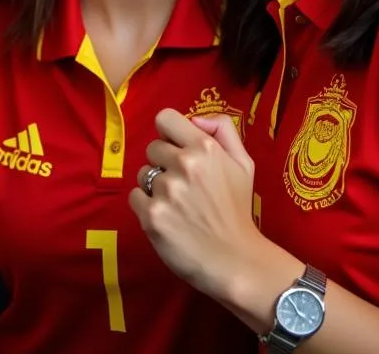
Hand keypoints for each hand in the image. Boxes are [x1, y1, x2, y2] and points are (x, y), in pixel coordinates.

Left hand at [129, 110, 264, 300]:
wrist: (235, 260)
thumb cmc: (237, 210)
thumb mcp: (243, 163)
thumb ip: (223, 130)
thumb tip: (195, 119)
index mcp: (205, 147)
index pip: (165, 118)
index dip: (169, 134)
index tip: (176, 149)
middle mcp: (184, 164)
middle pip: (152, 148)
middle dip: (163, 163)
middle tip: (182, 184)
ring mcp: (166, 191)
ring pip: (143, 174)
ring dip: (154, 186)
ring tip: (176, 204)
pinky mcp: (151, 216)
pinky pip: (134, 197)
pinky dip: (146, 206)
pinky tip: (167, 217)